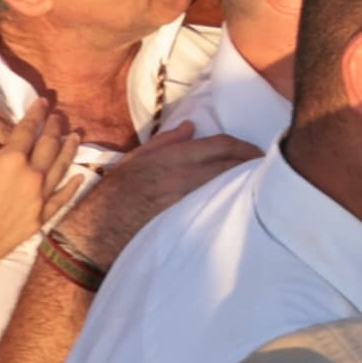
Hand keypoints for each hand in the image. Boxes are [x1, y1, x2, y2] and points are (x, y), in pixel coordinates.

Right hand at [0, 103, 75, 290]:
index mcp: (10, 160)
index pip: (29, 129)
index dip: (37, 113)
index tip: (44, 102)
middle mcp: (30, 178)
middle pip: (49, 146)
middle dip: (55, 128)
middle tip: (59, 116)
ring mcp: (37, 202)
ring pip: (60, 170)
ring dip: (69, 150)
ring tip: (75, 136)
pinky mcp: (37, 222)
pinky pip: (61, 200)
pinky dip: (71, 187)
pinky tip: (79, 177)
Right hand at [62, 126, 255, 268]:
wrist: (94, 235)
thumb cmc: (112, 196)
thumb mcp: (133, 160)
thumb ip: (164, 142)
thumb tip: (191, 126)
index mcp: (170, 158)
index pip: (220, 145)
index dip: (243, 146)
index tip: (255, 151)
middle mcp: (181, 177)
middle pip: (230, 165)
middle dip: (251, 164)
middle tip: (267, 167)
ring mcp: (184, 202)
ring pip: (226, 187)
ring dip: (245, 184)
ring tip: (259, 184)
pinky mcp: (184, 224)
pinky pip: (215, 209)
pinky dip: (230, 204)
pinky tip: (239, 207)